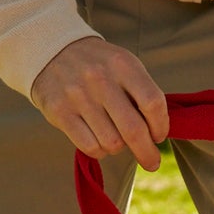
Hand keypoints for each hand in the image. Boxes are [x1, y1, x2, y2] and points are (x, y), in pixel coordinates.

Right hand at [31, 37, 168, 171]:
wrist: (52, 51)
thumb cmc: (99, 66)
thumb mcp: (123, 66)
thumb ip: (142, 94)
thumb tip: (157, 135)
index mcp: (123, 65)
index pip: (153, 103)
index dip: (161, 126)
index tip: (159, 136)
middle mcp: (101, 79)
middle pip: (133, 130)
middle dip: (147, 152)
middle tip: (151, 162)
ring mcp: (78, 96)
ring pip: (112, 143)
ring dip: (118, 148)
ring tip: (114, 136)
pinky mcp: (60, 112)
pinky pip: (90, 147)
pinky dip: (99, 150)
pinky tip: (98, 140)